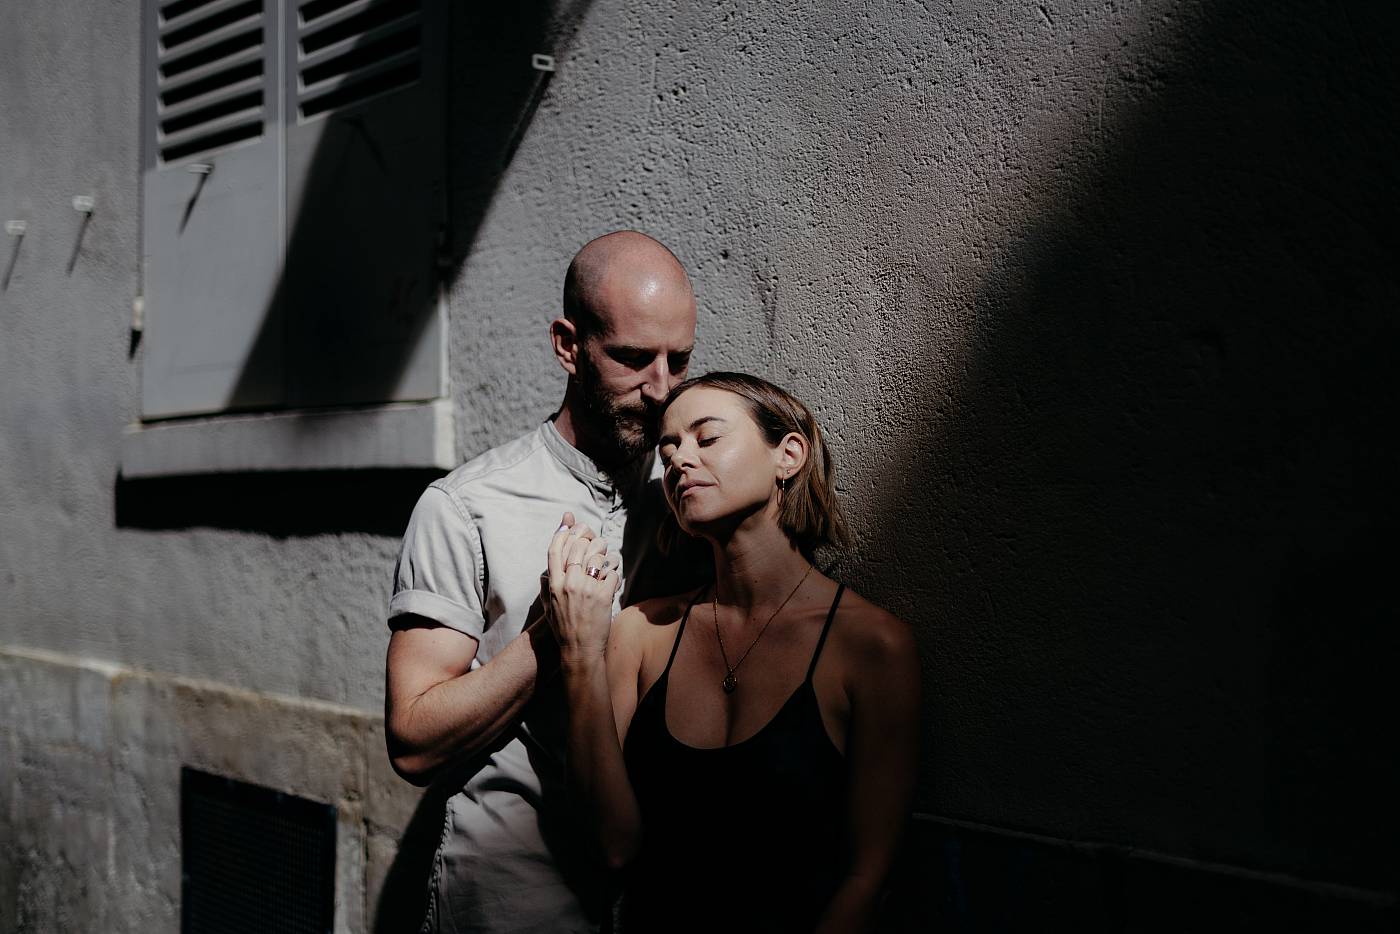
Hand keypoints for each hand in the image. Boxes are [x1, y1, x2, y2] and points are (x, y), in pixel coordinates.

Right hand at [545, 512, 620, 661]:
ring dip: (606, 555)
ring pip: (598, 556)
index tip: (570, 522)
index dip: (563, 531)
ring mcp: (586, 589)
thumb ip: (548, 584)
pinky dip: (615, 573)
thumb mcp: (549, 605)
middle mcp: (568, 583)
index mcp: (553, 584)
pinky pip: (613, 572)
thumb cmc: (564, 628)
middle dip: (590, 540)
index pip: (555, 549)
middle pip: (579, 546)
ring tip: (607, 560)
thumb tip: (548, 568)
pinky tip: (613, 579)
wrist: (579, 650)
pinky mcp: (603, 596)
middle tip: (596, 542)